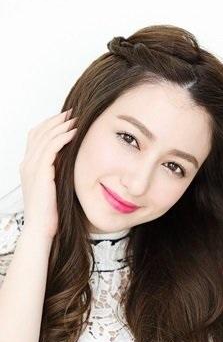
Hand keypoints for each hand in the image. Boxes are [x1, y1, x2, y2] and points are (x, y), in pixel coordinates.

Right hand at [19, 108, 77, 238]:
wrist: (41, 228)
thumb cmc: (50, 212)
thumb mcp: (54, 187)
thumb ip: (58, 172)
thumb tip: (71, 162)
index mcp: (28, 166)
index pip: (36, 136)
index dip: (50, 124)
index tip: (67, 118)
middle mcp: (27, 164)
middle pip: (39, 132)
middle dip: (57, 120)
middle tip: (73, 112)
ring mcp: (31, 167)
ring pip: (45, 137)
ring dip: (61, 125)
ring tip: (76, 119)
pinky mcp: (40, 173)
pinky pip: (51, 148)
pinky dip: (63, 138)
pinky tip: (74, 133)